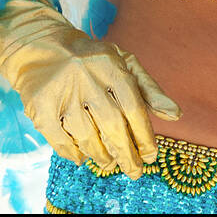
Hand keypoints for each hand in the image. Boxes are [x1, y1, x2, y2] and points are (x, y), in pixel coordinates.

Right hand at [0, 0, 180, 177]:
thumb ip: (149, 89)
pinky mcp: (40, 105)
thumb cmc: (91, 59)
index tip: (151, 156)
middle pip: (113, 126)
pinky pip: (60, 140)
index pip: (134, 108)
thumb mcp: (123, 64)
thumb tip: (176, 115)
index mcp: (111, 65)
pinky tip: (82, 157)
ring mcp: (63, 91)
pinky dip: (73, 153)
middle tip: (134, 171)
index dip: (145, 137)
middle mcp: (88, 77)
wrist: (41, 45)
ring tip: (109, 163)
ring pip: (87, 137)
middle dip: (127, 154)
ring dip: (101, 156)